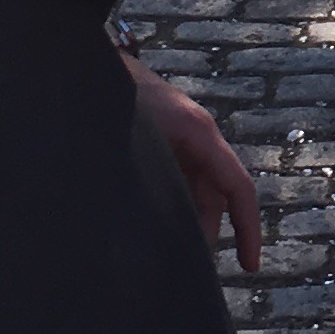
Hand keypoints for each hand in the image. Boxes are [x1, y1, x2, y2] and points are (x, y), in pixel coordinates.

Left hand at [127, 55, 262, 273]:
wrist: (84, 61)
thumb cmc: (112, 95)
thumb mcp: (138, 146)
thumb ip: (155, 186)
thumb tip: (167, 235)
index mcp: (199, 133)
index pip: (237, 187)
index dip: (248, 229)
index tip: (250, 266)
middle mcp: (194, 136)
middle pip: (212, 197)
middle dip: (202, 235)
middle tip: (182, 272)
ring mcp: (176, 138)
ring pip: (190, 191)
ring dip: (179, 220)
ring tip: (156, 253)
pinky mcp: (157, 140)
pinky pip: (171, 179)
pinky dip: (164, 204)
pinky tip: (141, 223)